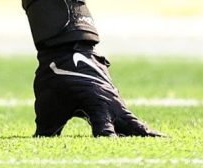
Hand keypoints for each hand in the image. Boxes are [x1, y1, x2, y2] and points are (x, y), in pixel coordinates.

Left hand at [34, 45, 159, 136]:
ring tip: (164, 146)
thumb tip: (38, 147)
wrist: (66, 49)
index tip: (110, 148)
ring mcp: (117, 107)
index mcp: (96, 104)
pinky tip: (152, 142)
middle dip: (143, 142)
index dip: (108, 142)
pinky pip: (133, 124)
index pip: (105, 132)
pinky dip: (141, 133)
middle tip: (153, 152)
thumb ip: (47, 129)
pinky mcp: (117, 108)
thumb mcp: (47, 103)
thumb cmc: (56, 77)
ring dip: (147, 137)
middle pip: (133, 130)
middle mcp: (112, 107)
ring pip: (137, 127)